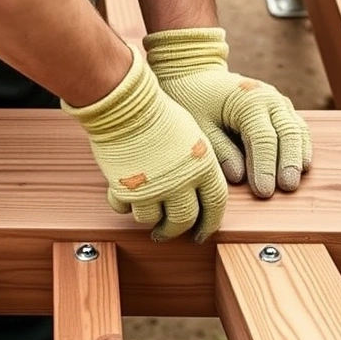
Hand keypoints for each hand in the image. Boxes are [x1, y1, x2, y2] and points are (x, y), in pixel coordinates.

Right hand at [62, 45, 227, 242]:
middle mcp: (181, 181)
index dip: (210, 223)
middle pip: (183, 220)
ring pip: (152, 220)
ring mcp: (153, 187)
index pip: (215, 205)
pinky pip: (126, 210)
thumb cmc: (159, 115)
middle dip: (175, 230)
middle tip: (167, 233)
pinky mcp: (125, 189)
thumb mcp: (192, 137)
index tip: (203, 234)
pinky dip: (125, 208)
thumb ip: (200, 166)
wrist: (126, 105)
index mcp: (203, 166)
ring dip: (149, 220)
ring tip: (146, 215)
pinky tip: (125, 200)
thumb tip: (200, 192)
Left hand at [143, 27, 311, 198]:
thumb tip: (240, 178)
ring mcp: (278, 101)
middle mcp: (269, 98)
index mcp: (249, 101)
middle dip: (288, 163)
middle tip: (287, 190)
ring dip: (297, 157)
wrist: (197, 76)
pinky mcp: (281, 108)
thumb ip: (220, 151)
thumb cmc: (193, 102)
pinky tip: (299, 168)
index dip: (265, 167)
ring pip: (298, 130)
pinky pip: (297, 129)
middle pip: (288, 133)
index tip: (263, 193)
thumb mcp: (199, 127)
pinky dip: (300, 148)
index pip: (264, 139)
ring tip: (293, 184)